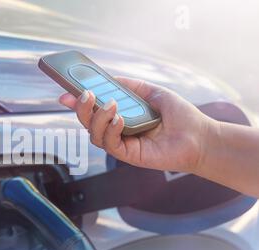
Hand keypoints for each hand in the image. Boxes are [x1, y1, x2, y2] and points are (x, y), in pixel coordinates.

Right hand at [59, 77, 214, 172]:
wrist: (198, 136)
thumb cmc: (179, 116)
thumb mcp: (153, 92)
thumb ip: (131, 86)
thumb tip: (110, 79)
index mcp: (120, 115)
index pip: (93, 109)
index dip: (77, 101)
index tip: (66, 91)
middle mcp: (116, 130)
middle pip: (87, 122)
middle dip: (80, 108)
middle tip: (84, 95)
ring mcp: (121, 143)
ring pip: (94, 134)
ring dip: (97, 117)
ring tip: (110, 104)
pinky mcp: (128, 155)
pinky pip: (110, 144)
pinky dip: (110, 130)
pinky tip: (119, 119)